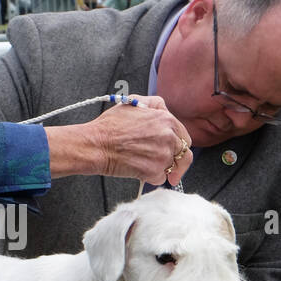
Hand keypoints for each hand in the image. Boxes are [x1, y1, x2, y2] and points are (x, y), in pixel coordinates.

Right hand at [45, 93, 192, 185]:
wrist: (96, 145)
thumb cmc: (109, 126)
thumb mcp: (134, 103)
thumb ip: (155, 104)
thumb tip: (164, 110)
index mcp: (166, 120)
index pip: (184, 137)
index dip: (179, 146)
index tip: (176, 153)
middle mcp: (168, 137)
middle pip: (184, 155)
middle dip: (177, 162)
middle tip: (170, 168)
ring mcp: (162, 155)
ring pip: (172, 167)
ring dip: (162, 168)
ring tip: (144, 163)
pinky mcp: (154, 171)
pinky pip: (160, 178)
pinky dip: (152, 177)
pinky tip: (139, 170)